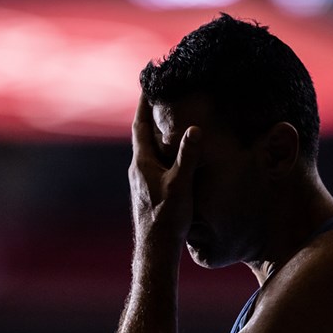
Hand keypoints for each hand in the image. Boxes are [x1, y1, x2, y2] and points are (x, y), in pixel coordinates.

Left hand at [128, 93, 201, 251]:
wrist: (155, 248)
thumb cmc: (167, 217)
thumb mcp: (181, 184)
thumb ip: (187, 156)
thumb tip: (194, 129)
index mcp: (142, 162)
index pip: (140, 125)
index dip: (144, 104)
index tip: (148, 84)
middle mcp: (138, 168)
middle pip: (142, 134)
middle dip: (150, 114)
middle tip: (159, 95)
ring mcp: (141, 180)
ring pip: (147, 149)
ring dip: (155, 133)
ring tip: (166, 119)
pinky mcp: (148, 191)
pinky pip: (153, 162)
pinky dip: (161, 151)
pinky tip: (171, 154)